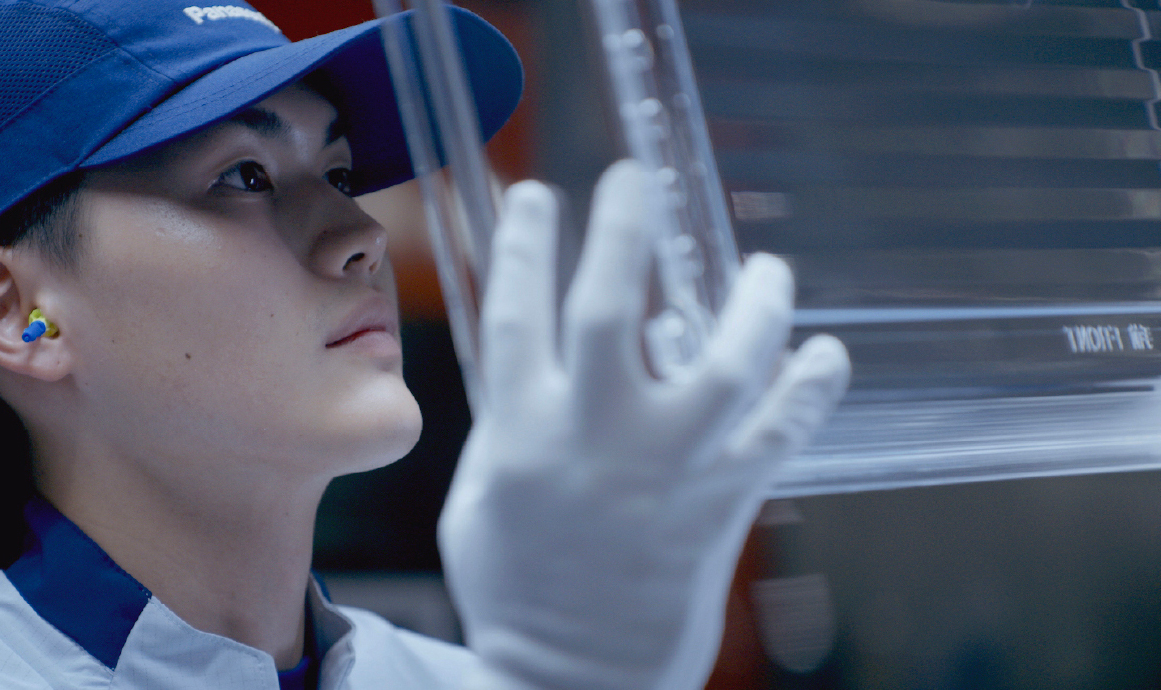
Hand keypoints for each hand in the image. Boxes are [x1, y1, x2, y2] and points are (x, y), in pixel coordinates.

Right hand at [440, 160, 850, 689]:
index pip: (519, 313)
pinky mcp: (721, 505)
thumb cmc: (516, 587)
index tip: (540, 195)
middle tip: (633, 179)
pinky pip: (782, 433)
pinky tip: (823, 353)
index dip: (530, 244)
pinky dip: (811, 388)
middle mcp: (593, 441)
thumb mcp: (482, 496)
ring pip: (725, 365)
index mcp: (521, 434)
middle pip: (608, 312)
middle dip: (621, 232)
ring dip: (753, 306)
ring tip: (767, 269)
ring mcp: (665, 470)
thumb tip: (526, 357)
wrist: (573, 678)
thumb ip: (506, 423)